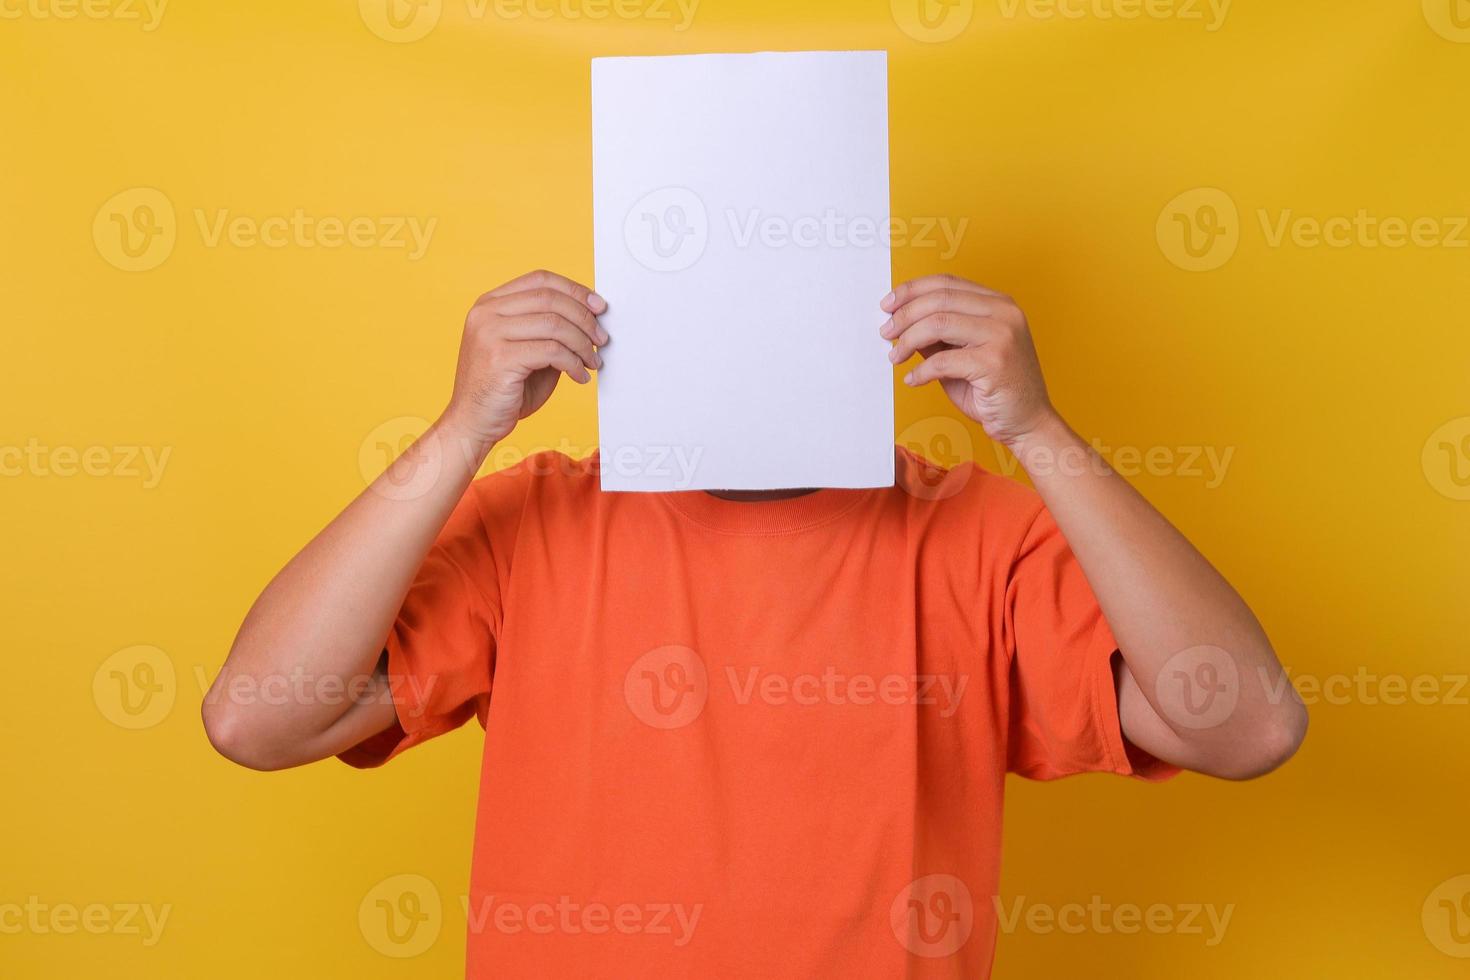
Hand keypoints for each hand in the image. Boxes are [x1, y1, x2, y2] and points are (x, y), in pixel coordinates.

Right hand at [443, 269, 607, 445]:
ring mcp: (489, 333)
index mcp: (490, 304)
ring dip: (582, 344)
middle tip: (601, 340)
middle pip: (550, 299)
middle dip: (585, 319)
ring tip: (592, 362)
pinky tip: (579, 376)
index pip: (540, 279)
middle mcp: (486, 313)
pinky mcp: (500, 358)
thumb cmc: (503, 389)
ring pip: (554, 324)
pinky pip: (552, 351)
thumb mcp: (529, 351)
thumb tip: (591, 320)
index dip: (575, 290)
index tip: (599, 307)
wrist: (472, 423)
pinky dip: (573, 363)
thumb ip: (550, 331)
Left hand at [881, 274, 1055, 447]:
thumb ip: (938, 335)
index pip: (946, 282)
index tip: (888, 304)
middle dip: (904, 315)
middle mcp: (1004, 312)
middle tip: (886, 333)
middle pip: (939, 299)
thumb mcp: (961, 354)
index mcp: (998, 303)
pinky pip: (942, 361)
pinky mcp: (995, 362)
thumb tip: (900, 322)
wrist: (1028, 422)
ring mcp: (1003, 335)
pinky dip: (921, 371)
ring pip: (938, 324)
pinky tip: (912, 379)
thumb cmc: (994, 389)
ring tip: (895, 357)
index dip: (912, 290)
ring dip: (908, 341)